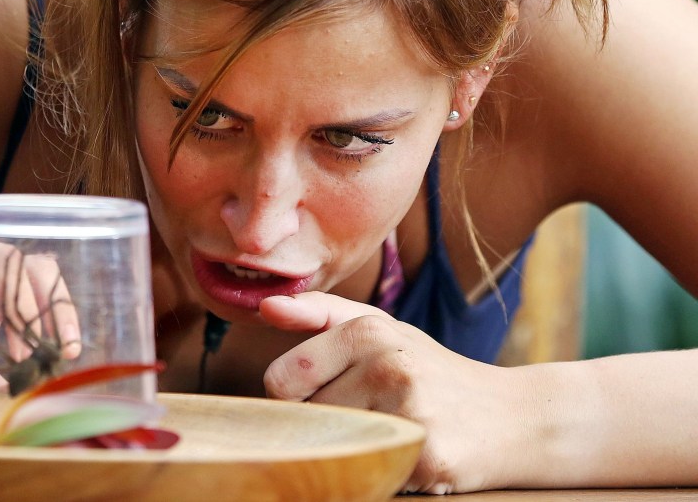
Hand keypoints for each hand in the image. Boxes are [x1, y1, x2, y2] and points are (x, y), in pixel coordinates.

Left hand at [260, 292, 520, 493]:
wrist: (516, 417)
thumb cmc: (431, 370)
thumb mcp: (380, 328)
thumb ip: (319, 314)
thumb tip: (265, 306)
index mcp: (369, 330)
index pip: (281, 381)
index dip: (297, 397)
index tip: (330, 393)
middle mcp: (388, 366)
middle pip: (307, 417)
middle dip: (328, 422)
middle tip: (368, 414)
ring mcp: (410, 413)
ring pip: (333, 447)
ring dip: (354, 448)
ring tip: (391, 431)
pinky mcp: (428, 458)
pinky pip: (368, 474)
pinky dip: (382, 471)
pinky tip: (412, 454)